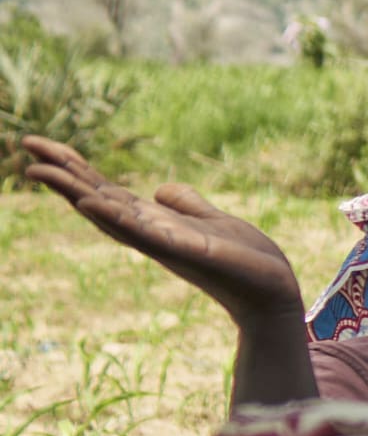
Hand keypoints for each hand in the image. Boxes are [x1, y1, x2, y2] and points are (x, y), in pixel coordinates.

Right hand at [19, 139, 304, 320]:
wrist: (275, 290)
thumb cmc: (244, 258)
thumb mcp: (210, 220)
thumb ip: (184, 203)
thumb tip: (159, 190)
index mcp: (153, 221)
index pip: (104, 190)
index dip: (74, 168)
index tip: (41, 146)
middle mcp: (148, 232)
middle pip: (95, 197)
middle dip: (61, 173)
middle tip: (25, 148)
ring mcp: (161, 243)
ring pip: (107, 213)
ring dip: (73, 191)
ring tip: (38, 170)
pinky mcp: (183, 251)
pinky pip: (141, 233)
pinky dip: (113, 218)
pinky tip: (88, 202)